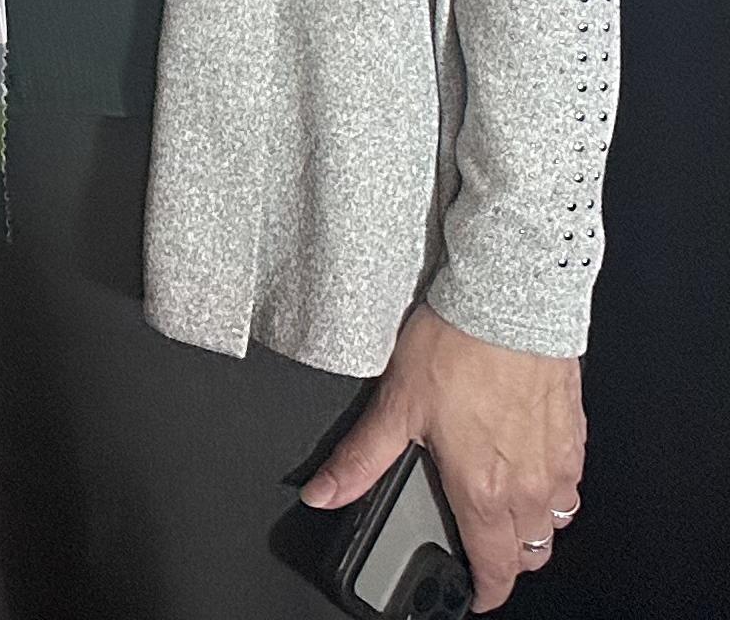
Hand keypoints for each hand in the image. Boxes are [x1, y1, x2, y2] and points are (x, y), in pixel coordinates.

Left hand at [305, 305, 585, 609]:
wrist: (508, 305)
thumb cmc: (457, 349)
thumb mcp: (394, 406)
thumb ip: (360, 459)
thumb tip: (323, 493)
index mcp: (484, 491)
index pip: (496, 567)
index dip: (485, 591)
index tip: (475, 596)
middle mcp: (529, 487)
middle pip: (531, 551)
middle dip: (507, 559)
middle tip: (481, 547)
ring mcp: (557, 463)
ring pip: (556, 522)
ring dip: (532, 527)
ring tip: (502, 511)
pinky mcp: (575, 436)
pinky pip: (570, 484)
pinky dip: (553, 491)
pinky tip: (527, 466)